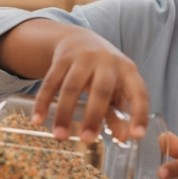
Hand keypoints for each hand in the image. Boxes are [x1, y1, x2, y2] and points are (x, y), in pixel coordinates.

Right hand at [30, 26, 148, 142]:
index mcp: (127, 70)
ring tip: (60, 137)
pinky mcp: (61, 58)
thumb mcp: (116, 87)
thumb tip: (123, 139)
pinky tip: (37, 120)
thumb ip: (118, 112)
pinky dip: (43, 102)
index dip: (140, 114)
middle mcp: (107, 61)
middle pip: (101, 89)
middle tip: (87, 140)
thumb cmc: (104, 71)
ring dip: (64, 113)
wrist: (78, 38)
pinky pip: (51, 82)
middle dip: (93, 116)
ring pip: (72, 87)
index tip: (136, 136)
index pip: (138, 93)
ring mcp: (83, 57)